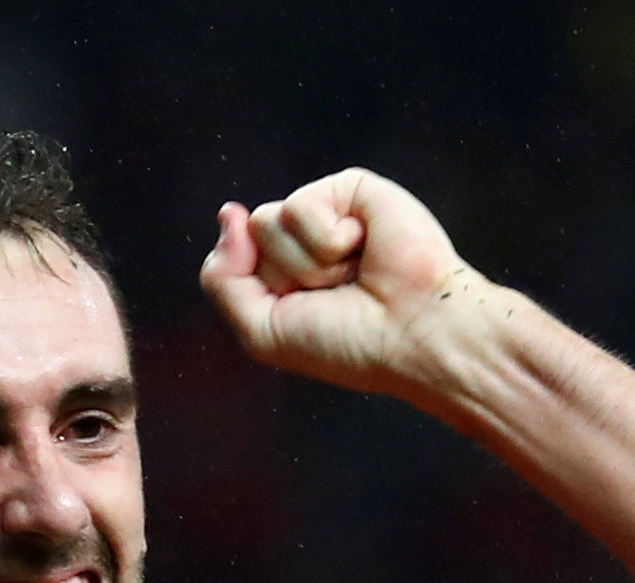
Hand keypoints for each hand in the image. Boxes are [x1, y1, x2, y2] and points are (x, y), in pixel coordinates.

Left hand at [200, 168, 479, 398]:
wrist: (411, 331)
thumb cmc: (347, 342)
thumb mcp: (262, 330)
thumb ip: (223, 280)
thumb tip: (228, 213)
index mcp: (278, 275)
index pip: (229, 262)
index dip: (258, 291)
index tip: (301, 311)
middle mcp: (298, 242)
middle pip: (248, 239)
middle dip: (284, 276)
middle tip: (333, 293)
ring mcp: (324, 212)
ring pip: (267, 221)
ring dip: (308, 263)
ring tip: (351, 273)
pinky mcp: (349, 187)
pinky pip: (300, 206)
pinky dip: (328, 240)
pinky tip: (363, 248)